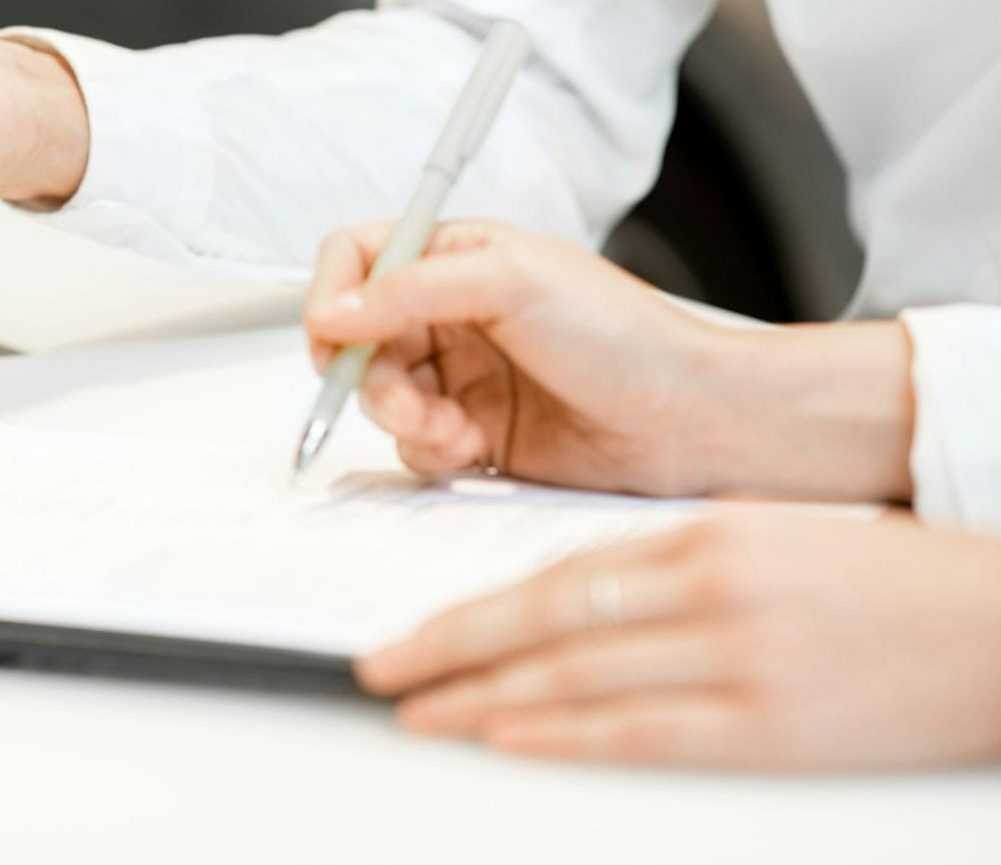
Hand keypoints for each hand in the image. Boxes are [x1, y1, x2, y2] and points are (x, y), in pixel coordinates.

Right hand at [302, 219, 914, 500]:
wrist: (691, 422)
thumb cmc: (627, 338)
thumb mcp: (513, 281)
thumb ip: (412, 288)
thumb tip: (333, 310)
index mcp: (459, 257)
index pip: (359, 258)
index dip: (333, 293)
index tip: (334, 332)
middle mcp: (452, 314)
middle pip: (357, 337)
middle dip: (369, 374)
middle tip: (401, 397)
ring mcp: (461, 376)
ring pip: (380, 396)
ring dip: (403, 416)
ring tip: (450, 428)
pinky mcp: (473, 434)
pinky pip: (412, 446)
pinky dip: (430, 451)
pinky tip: (474, 447)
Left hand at [360, 514, 1000, 768]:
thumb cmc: (892, 583)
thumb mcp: (769, 538)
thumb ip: (673, 559)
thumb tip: (576, 592)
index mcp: (707, 534)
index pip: (558, 570)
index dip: (474, 603)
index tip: (416, 625)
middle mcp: (711, 591)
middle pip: (547, 621)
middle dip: (449, 647)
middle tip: (380, 667)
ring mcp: (738, 659)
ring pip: (578, 676)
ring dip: (485, 697)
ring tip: (422, 712)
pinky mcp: (770, 726)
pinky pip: (643, 732)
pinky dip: (566, 735)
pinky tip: (509, 737)